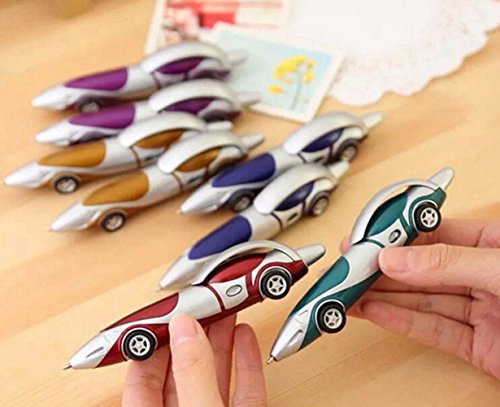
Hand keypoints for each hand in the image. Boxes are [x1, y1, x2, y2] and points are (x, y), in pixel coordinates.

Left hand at [122, 314, 266, 406]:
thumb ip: (192, 374)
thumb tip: (184, 329)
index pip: (142, 377)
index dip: (154, 340)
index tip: (167, 313)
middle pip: (182, 370)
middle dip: (192, 332)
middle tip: (201, 303)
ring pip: (214, 376)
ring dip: (220, 340)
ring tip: (225, 310)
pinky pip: (243, 390)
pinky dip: (246, 362)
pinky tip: (245, 338)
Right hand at [344, 219, 499, 378]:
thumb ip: (450, 262)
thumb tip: (398, 259)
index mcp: (492, 246)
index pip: (433, 235)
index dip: (395, 237)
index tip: (364, 242)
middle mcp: (481, 277)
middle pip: (419, 270)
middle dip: (379, 270)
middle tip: (345, 270)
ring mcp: (480, 313)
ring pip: (419, 301)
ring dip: (381, 296)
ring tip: (348, 292)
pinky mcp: (478, 347)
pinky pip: (432, 331)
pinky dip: (401, 322)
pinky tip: (374, 312)